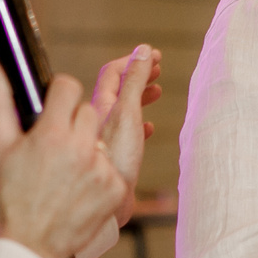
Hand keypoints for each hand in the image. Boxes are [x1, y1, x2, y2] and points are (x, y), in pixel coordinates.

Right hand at [0, 61, 128, 257]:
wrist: (29, 244)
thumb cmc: (11, 196)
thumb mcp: (1, 146)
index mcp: (52, 133)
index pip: (69, 87)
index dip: (60, 95)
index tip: (54, 107)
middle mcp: (81, 148)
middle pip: (89, 111)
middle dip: (74, 123)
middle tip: (57, 148)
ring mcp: (101, 169)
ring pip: (101, 139)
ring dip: (87, 149)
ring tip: (66, 174)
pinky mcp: (116, 189)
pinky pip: (111, 166)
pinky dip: (99, 174)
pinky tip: (79, 190)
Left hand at [90, 46, 163, 223]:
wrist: (102, 206)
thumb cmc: (113, 160)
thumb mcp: (127, 113)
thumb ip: (134, 82)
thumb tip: (142, 51)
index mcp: (101, 107)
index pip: (113, 72)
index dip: (133, 60)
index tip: (154, 55)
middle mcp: (100, 121)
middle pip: (117, 89)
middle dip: (138, 76)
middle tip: (157, 70)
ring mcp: (105, 140)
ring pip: (122, 111)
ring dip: (139, 97)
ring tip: (156, 92)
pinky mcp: (112, 159)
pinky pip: (126, 135)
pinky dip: (139, 125)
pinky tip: (147, 129)